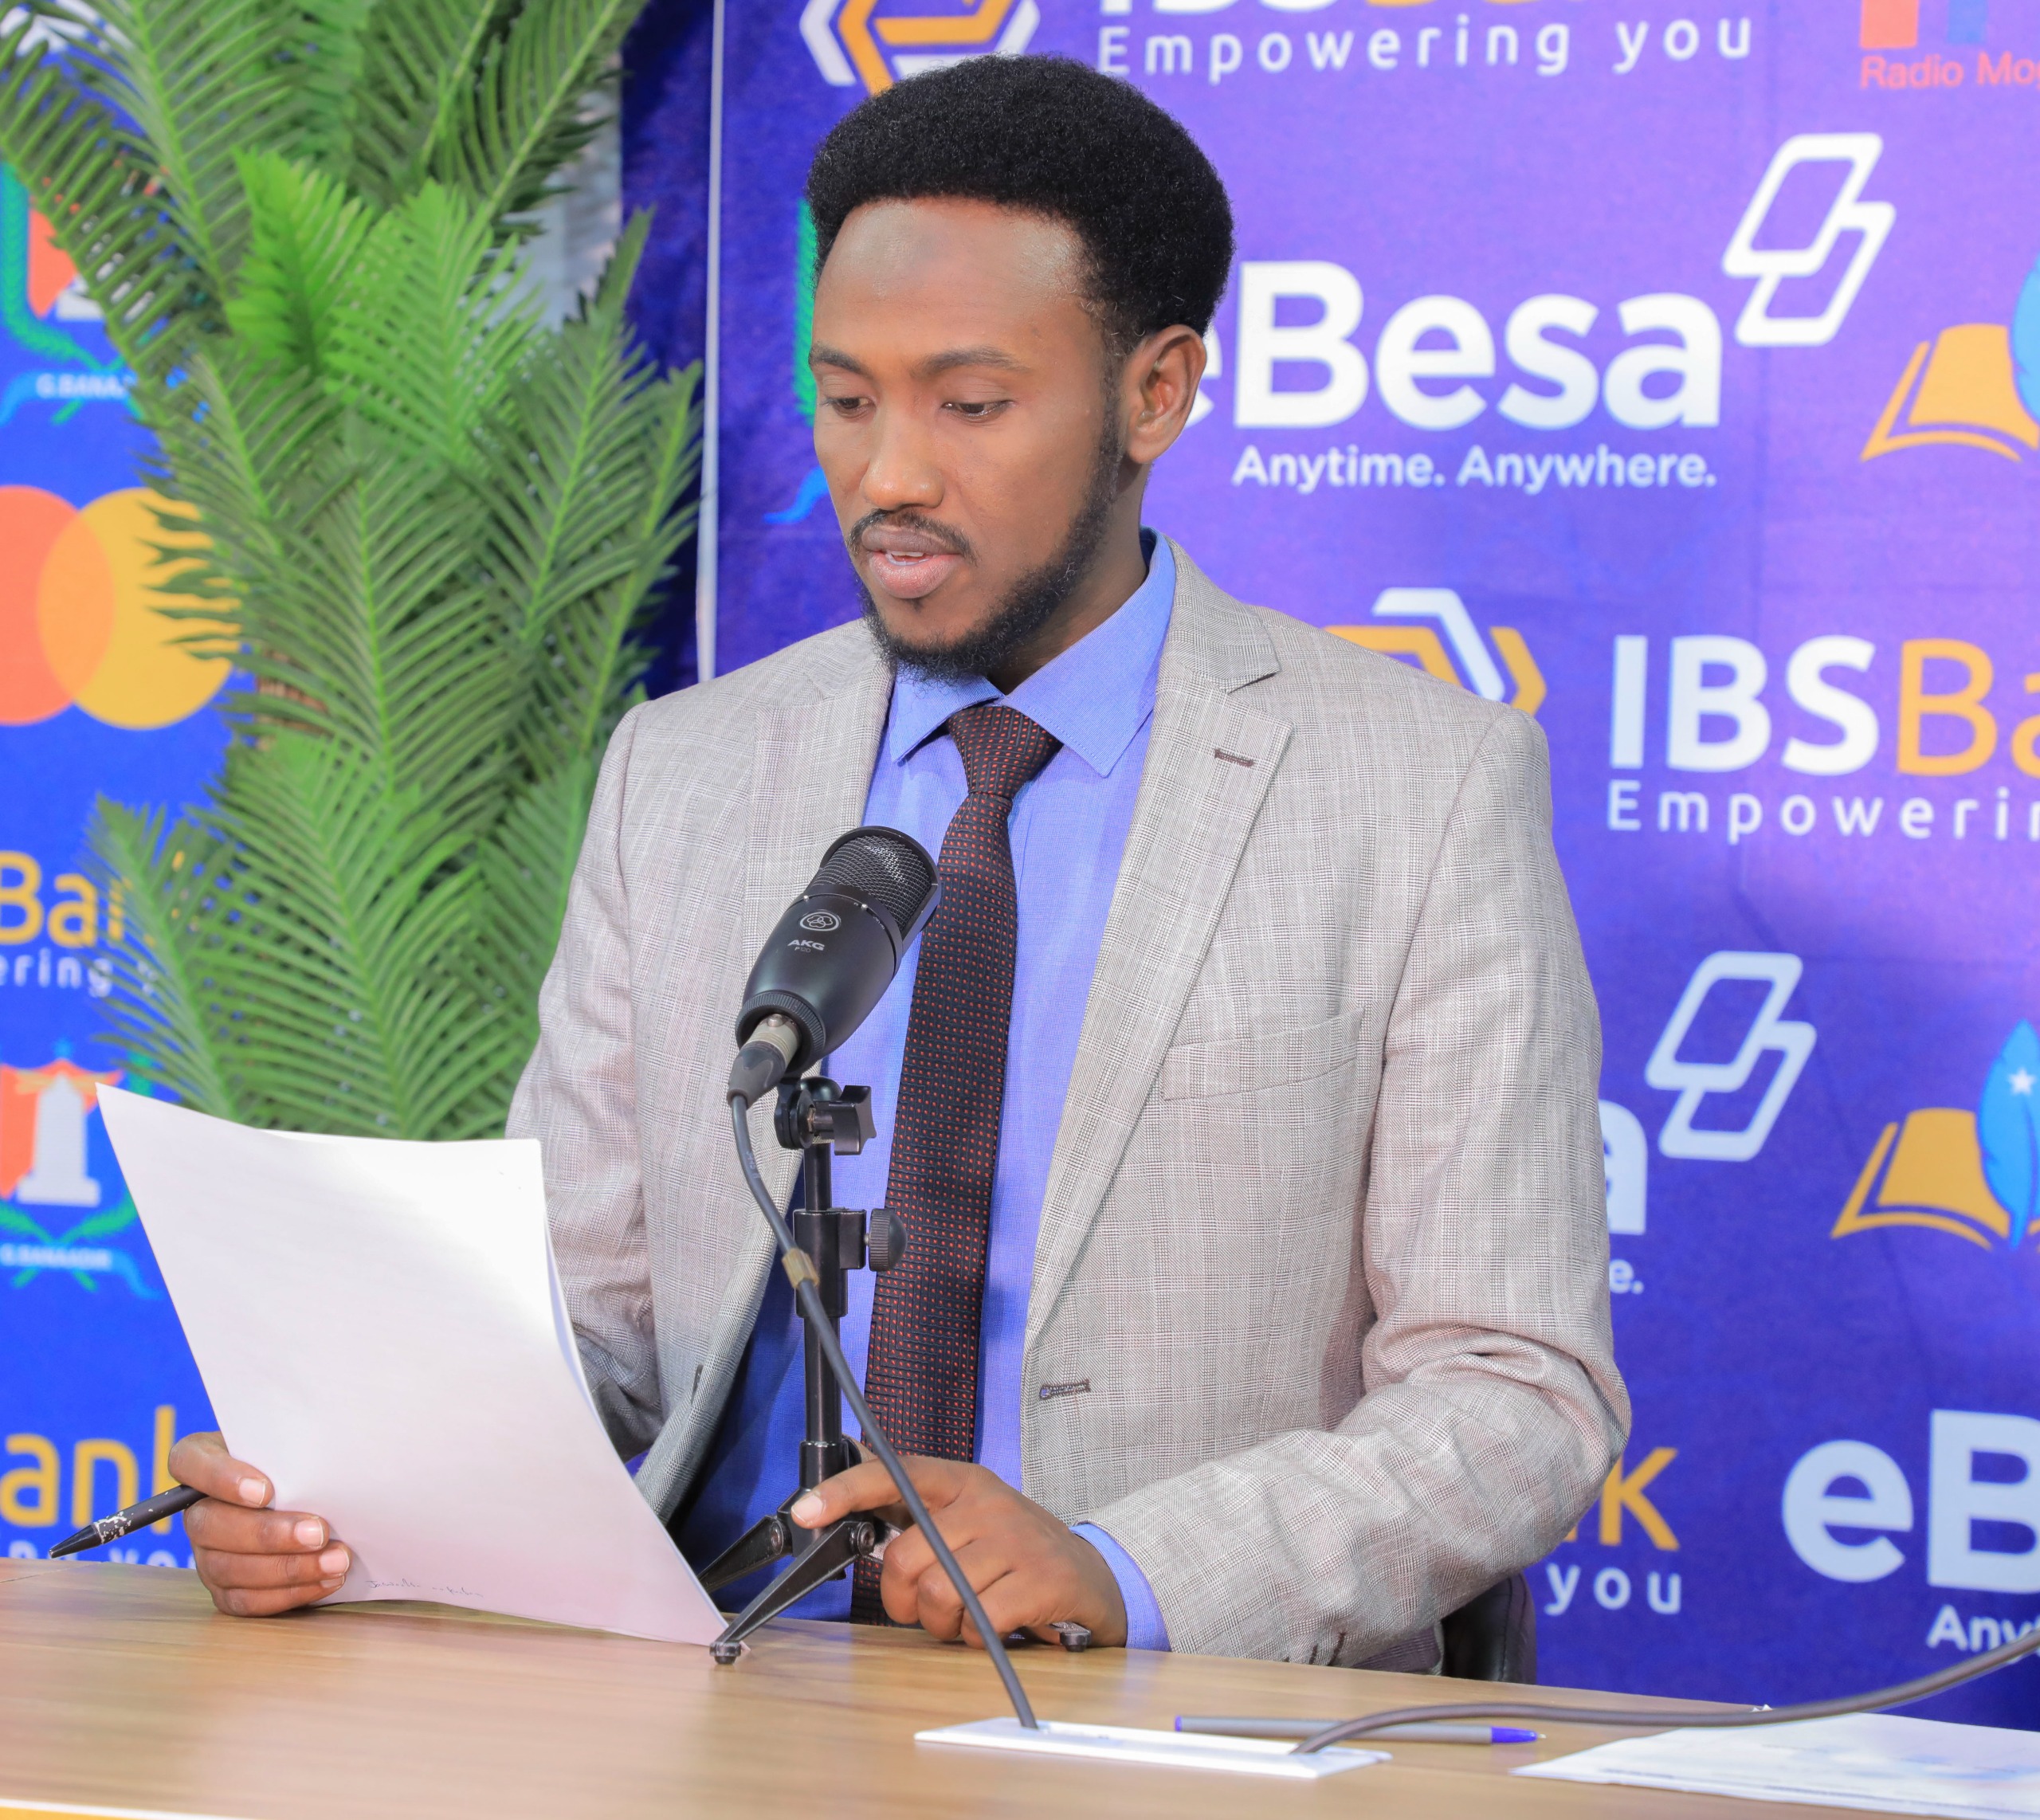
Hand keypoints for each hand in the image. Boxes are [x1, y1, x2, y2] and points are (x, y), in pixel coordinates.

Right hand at [169, 1431, 349, 1617]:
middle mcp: (198, 1510)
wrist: (316, 1497)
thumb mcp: (298, 1441)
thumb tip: (329, 1447)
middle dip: (268, 1534)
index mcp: (204, 1460)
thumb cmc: (303, 1460)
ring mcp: (206, 1552)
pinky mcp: (225, 1587)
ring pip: (229, 1568)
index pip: (188, 1462)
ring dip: (287, 1568)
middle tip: (318, 1533)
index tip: (265, 1491)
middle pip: (210, 1525)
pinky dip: (289, 1593)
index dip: (220, 1478)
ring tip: (335, 1560)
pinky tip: (326, 1580)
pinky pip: (247, 1599)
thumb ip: (298, 1442)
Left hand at [790, 1455, 1127, 1647]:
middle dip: (907, 1601)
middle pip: (907, 1557)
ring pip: (940, 1594)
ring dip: (944, 1624)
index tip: (806, 1510)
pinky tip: (994, 1626)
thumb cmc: (1015, 1552)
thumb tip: (849, 1472)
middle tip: (931, 1608)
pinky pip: (979, 1620)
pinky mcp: (1041, 1580)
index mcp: (963, 1482)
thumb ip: (913, 1507)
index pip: (896, 1473)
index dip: (846, 1490)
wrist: (1092, 1578)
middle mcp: (988, 1502)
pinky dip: (976, 1636)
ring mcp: (1017, 1540)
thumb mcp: (967, 1518)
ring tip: (968, 1616)